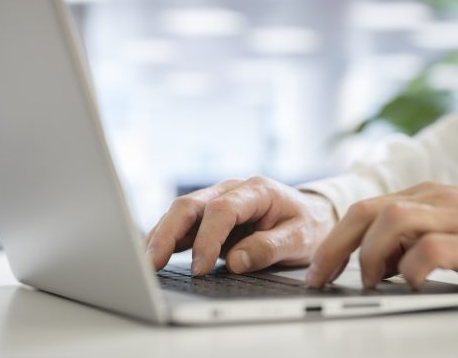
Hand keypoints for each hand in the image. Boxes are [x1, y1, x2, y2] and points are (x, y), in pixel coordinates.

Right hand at [145, 176, 336, 275]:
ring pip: (181, 213)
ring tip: (145, 263)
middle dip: (169, 233)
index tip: (200, 267)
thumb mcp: (300, 238)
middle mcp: (232, 190)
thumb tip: (236, 261)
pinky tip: (154, 255)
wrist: (312, 215)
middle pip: (191, 205)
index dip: (207, 238)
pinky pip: (184, 224)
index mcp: (257, 190)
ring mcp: (218, 200)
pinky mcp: (210, 216)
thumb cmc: (307, 225)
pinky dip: (167, 238)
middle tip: (152, 263)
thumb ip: (269, 248)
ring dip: (161, 236)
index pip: (222, 209)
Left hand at [306, 182, 457, 301]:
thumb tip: (374, 262)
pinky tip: (414, 284)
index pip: (365, 209)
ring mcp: (456, 217)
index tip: (319, 267)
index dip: (334, 238)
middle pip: (368, 210)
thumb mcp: (449, 227)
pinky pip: (431, 249)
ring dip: (371, 254)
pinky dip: (413, 268)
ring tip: (371, 281)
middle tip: (321, 277)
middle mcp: (435, 200)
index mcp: (425, 195)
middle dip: (335, 245)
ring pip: (392, 219)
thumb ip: (412, 237)